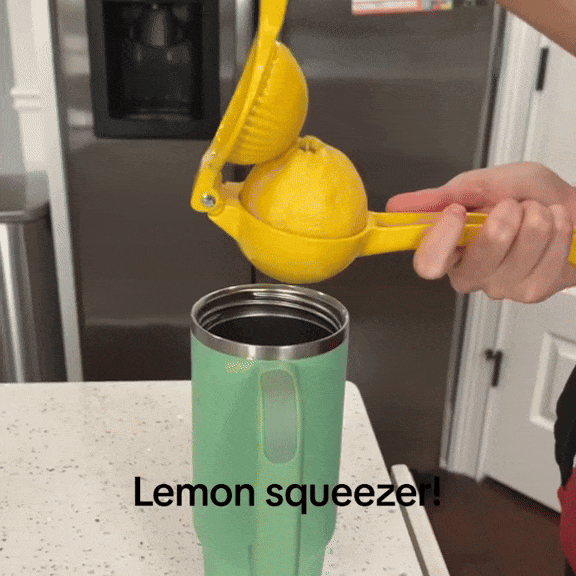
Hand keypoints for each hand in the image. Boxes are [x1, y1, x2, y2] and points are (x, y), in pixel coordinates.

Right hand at [386, 162, 575, 302]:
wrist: (568, 206)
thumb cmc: (524, 196)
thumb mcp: (480, 184)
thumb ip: (440, 196)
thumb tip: (398, 206)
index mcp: (448, 250)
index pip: (427, 263)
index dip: (441, 239)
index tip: (456, 211)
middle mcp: (471, 273)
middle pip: (479, 259)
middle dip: (504, 219)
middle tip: (510, 204)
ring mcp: (501, 286)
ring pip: (519, 255)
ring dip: (537, 220)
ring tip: (536, 212)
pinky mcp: (533, 291)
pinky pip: (547, 261)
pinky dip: (558, 232)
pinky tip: (554, 226)